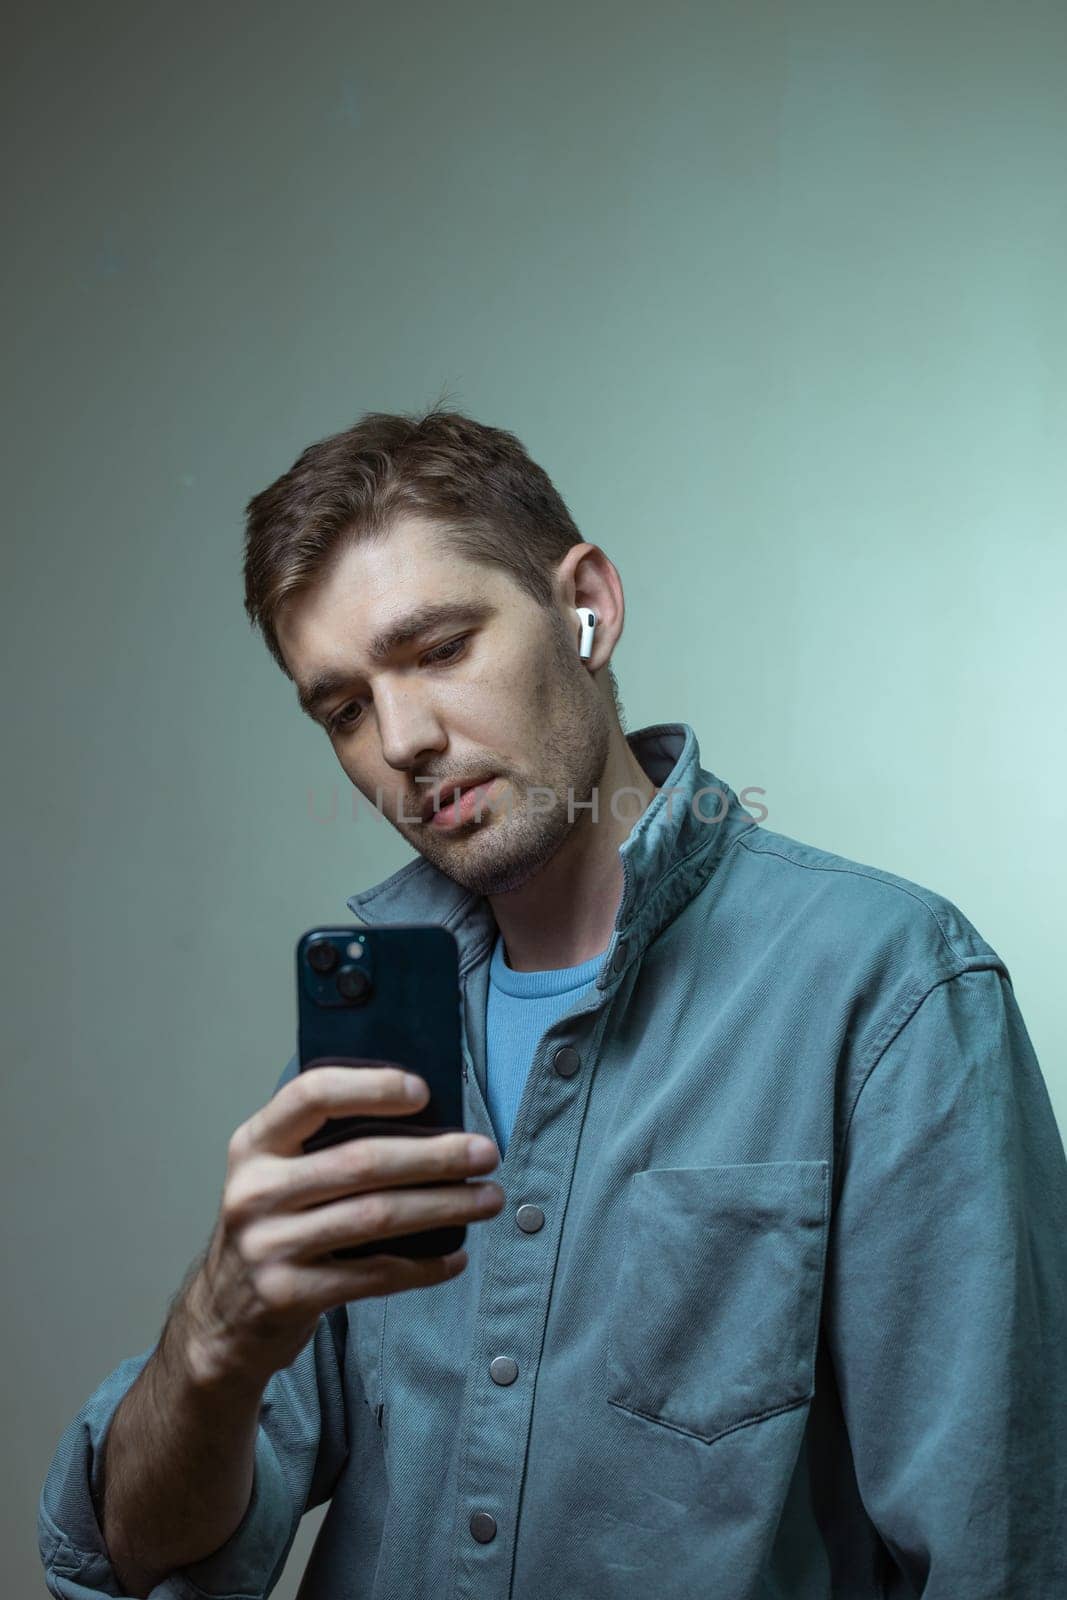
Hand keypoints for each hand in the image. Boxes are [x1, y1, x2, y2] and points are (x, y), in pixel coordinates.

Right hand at [183, 1063, 502, 1386]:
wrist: (223, 1318)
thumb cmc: (271, 1227)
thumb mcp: (275, 1173)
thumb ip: (323, 1143)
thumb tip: (426, 1117)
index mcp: (254, 1144)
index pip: (311, 1095)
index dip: (371, 1088)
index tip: (424, 1091)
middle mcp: (255, 1190)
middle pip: (361, 1161)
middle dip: (436, 1155)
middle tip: (485, 1153)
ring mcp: (269, 1245)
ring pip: (376, 1216)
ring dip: (444, 1207)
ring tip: (488, 1199)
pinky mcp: (289, 1294)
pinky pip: (374, 1275)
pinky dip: (424, 1266)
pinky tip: (456, 1257)